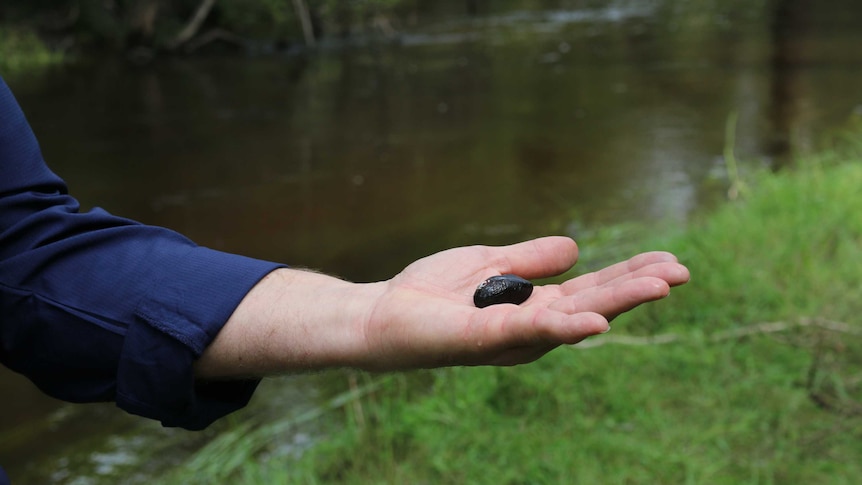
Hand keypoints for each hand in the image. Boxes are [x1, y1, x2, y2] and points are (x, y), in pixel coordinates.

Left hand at [195, 237, 688, 377]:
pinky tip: (594, 319)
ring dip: (616, 302)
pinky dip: (562, 327)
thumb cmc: (433, 292)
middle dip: (637, 288)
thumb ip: (530, 259)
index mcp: (536, 307)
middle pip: (594, 304)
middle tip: (683, 271)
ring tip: (660, 285)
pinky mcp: (482, 340)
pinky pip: (527, 332)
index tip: (669, 259)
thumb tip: (575, 247)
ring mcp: (510, 338)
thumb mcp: (490, 263)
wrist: (382, 314)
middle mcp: (531, 328)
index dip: (629, 275)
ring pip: (572, 319)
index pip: (592, 289)